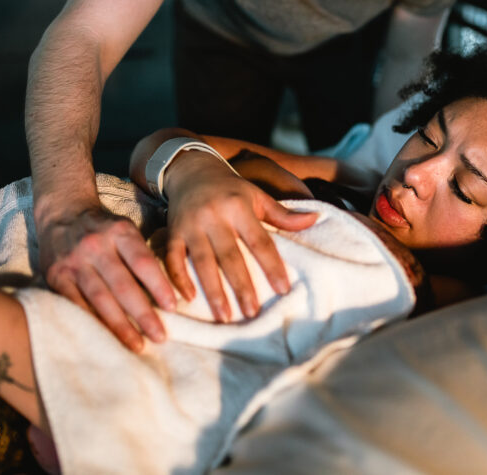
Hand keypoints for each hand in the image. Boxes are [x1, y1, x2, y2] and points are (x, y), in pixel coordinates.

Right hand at [38, 205, 174, 350]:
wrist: (61, 212)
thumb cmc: (104, 227)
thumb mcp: (126, 229)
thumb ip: (142, 255)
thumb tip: (167, 291)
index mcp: (119, 232)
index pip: (142, 262)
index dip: (158, 286)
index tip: (172, 307)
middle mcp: (96, 246)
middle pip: (123, 285)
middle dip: (143, 314)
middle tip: (160, 336)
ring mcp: (74, 262)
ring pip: (100, 299)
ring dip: (120, 325)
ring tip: (138, 345)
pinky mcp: (56, 276)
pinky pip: (76, 304)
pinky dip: (93, 322)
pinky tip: (106, 338)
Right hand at [162, 151, 316, 321]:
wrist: (190, 169)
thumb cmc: (230, 189)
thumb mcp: (257, 196)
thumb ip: (283, 214)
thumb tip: (314, 219)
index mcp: (239, 207)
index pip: (260, 241)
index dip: (272, 266)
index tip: (283, 289)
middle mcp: (214, 216)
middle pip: (230, 256)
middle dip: (241, 286)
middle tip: (252, 313)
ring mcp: (191, 225)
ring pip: (202, 261)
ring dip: (213, 290)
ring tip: (224, 316)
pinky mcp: (172, 232)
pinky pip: (172, 258)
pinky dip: (178, 278)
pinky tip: (188, 299)